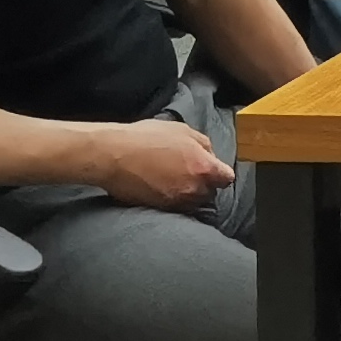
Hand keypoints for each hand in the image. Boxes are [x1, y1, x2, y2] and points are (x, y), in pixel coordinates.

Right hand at [90, 119, 230, 209]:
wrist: (114, 155)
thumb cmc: (148, 138)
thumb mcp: (184, 130)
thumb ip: (204, 145)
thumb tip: (211, 156)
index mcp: (204, 169)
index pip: (227, 179)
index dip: (221, 173)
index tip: (214, 170)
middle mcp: (194, 190)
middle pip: (210, 193)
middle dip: (204, 185)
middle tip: (190, 172)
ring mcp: (176, 203)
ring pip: (192, 203)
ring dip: (188, 194)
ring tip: (174, 181)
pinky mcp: (159, 209)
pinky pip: (173, 208)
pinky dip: (172, 200)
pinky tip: (161, 187)